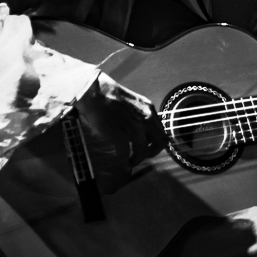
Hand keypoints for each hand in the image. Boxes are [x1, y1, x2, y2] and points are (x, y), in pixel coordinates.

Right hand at [73, 73, 166, 188]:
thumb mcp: (133, 102)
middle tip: (144, 156)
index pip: (161, 130)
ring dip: (138, 159)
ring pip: (144, 151)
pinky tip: (121, 163)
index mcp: (149, 110)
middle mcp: (146, 119)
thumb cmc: (109, 96)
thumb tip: (141, 128)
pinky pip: (125, 155)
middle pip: (161, 142)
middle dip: (153, 152)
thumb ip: (140, 114)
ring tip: (130, 162)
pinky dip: (124, 162)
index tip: (149, 145)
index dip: (156, 141)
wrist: (95, 92)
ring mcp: (134, 128)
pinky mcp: (120, 136)